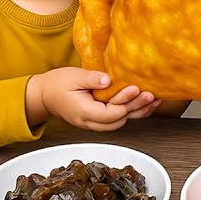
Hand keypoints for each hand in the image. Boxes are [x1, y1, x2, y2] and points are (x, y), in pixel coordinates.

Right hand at [26, 67, 153, 131]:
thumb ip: (91, 78)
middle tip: (151, 95)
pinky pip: (117, 119)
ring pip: (120, 122)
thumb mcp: (73, 76)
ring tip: (155, 100)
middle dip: (136, 108)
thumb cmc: (57, 84)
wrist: (45, 95)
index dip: (124, 101)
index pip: (109, 113)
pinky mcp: (98, 119)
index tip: (135, 88)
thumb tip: (108, 80)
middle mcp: (89, 122)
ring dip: (138, 112)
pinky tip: (145, 105)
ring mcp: (94, 123)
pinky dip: (132, 112)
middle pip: (118, 120)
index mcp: (83, 112)